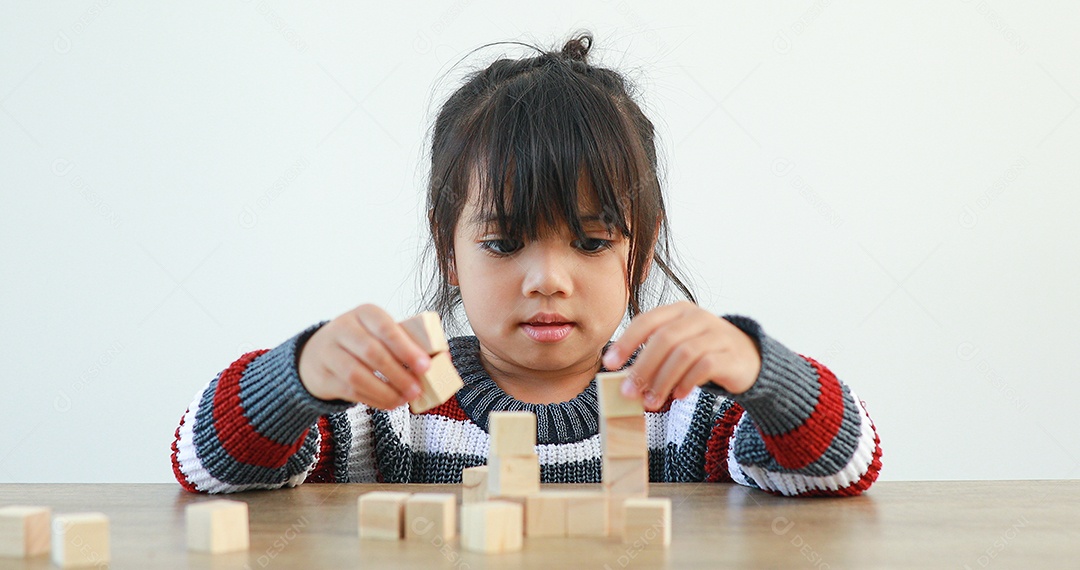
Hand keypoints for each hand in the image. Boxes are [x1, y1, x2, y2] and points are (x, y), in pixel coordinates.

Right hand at [297, 304, 431, 408]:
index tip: (425, 366)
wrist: (318, 353)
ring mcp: (329, 352)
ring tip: (405, 399)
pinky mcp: (323, 376)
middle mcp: (343, 328)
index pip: (386, 328)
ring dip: (386, 391)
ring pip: (358, 375)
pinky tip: (390, 403)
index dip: (407, 348)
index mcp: (364, 313)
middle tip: (417, 389)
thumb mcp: (380, 333)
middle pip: (372, 353)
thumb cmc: (362, 342)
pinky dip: (374, 399)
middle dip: (398, 374)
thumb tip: (443, 358)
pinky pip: (350, 391)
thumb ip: (409, 343)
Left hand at [601, 301, 761, 410]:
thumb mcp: (678, 346)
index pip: (647, 321)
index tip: (609, 364)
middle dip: (642, 367)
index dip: (626, 342)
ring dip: (662, 381)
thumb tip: (624, 381)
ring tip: (652, 402)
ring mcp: (717, 334)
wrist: (749, 359)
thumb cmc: (704, 353)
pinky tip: (679, 396)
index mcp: (679, 311)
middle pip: (664, 339)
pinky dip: (687, 382)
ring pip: (683, 354)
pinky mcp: (730, 355)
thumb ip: (654, 356)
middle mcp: (697, 317)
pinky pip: (705, 367)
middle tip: (628, 392)